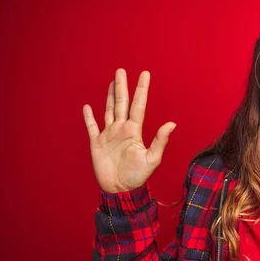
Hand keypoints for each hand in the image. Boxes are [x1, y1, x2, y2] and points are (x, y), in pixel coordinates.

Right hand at [82, 68, 175, 192]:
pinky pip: (92, 127)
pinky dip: (89, 117)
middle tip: (121, 70)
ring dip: (110, 96)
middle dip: (122, 87)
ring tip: (112, 82)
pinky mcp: (97, 143)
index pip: (139, 105)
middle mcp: (122, 129)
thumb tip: (172, 124)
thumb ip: (160, 141)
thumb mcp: (152, 159)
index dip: (141, 90)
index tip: (145, 74)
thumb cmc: (138, 176)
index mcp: (134, 130)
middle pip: (122, 103)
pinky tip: (87, 107)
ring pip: (109, 110)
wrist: (121, 189)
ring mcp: (109, 135)